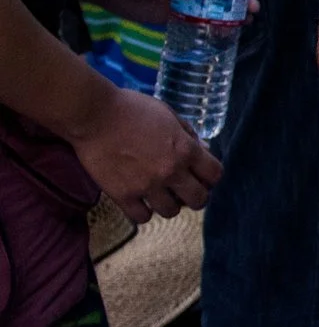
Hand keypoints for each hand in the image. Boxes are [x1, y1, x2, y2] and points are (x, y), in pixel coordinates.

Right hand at [63, 83, 218, 221]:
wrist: (95, 116)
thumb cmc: (133, 109)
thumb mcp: (169, 115)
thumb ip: (188, 135)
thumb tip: (203, 150)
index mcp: (185, 149)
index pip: (215, 175)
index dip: (211, 176)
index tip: (203, 175)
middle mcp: (170, 171)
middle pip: (199, 200)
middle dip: (197, 196)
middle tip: (186, 190)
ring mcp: (146, 186)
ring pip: (171, 212)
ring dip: (169, 204)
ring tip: (162, 195)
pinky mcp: (122, 196)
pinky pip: (142, 217)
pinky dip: (144, 211)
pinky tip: (141, 201)